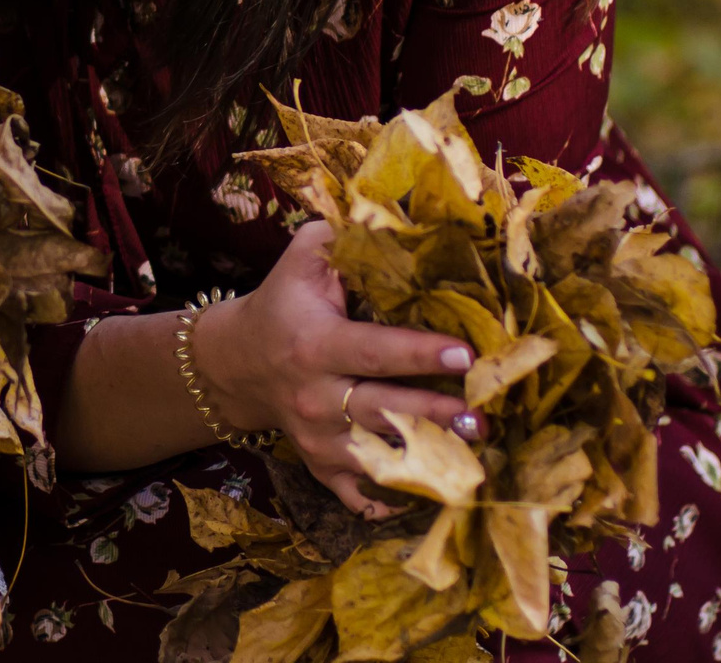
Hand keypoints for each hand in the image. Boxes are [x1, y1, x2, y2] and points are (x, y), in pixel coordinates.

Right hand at [189, 218, 481, 518]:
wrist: (236, 363)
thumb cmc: (284, 302)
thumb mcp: (303, 258)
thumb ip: (344, 236)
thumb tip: (397, 218)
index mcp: (315, 345)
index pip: (373, 352)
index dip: (420, 353)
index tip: (466, 355)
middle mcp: (315, 398)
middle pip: (384, 412)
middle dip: (435, 414)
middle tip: (483, 416)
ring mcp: (319, 440)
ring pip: (379, 458)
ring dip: (429, 460)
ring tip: (476, 455)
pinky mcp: (322, 467)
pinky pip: (358, 495)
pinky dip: (391, 501)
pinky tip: (431, 498)